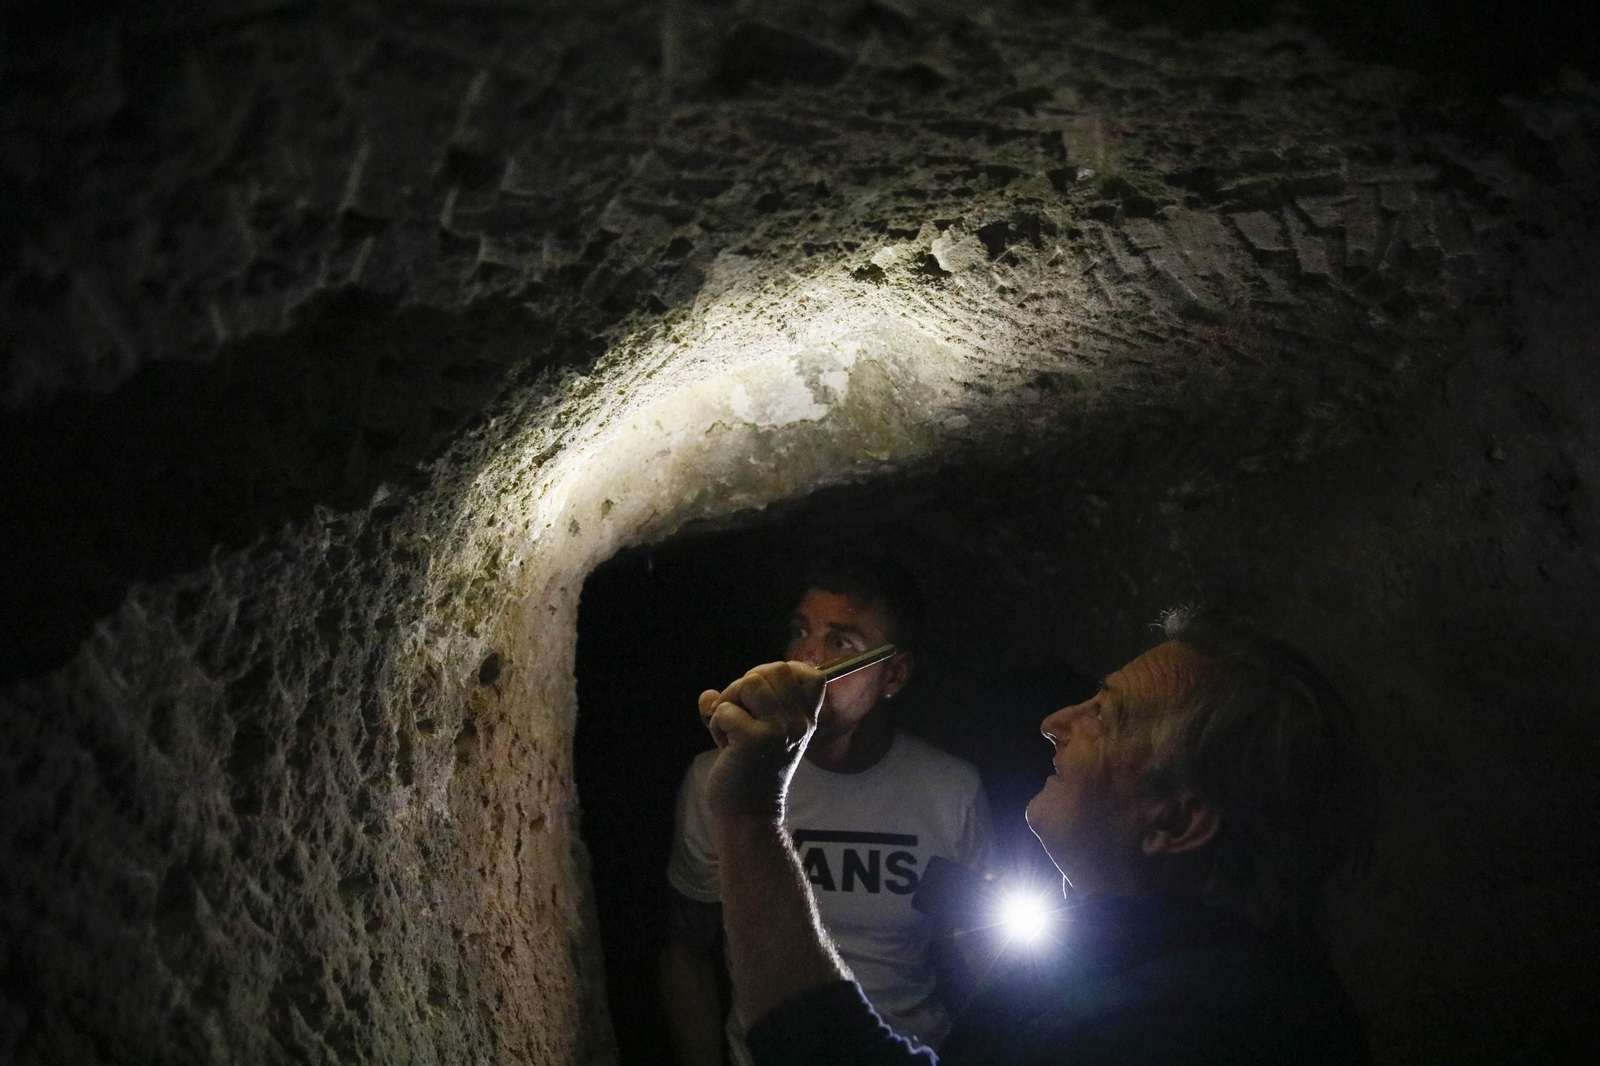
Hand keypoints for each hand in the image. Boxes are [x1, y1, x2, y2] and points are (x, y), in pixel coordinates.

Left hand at [697, 662, 824, 821]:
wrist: (748, 816)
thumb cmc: (750, 773)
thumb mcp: (757, 733)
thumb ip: (740, 707)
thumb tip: (706, 695)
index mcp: (806, 720)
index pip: (812, 675)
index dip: (782, 674)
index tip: (763, 698)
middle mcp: (799, 723)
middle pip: (776, 668)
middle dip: (747, 685)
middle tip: (739, 714)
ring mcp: (780, 730)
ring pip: (750, 682)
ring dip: (729, 702)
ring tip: (731, 730)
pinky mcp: (756, 739)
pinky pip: (725, 709)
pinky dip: (716, 724)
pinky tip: (725, 747)